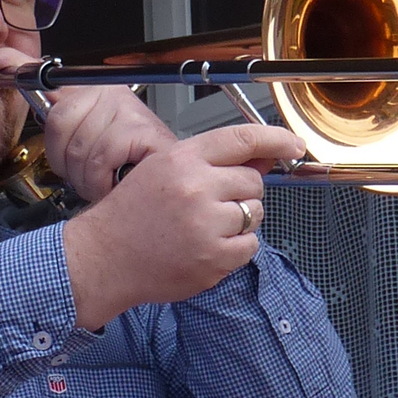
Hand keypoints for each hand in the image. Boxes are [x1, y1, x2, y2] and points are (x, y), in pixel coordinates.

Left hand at [39, 83, 177, 205]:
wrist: (167, 188)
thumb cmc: (126, 166)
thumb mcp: (81, 134)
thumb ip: (50, 104)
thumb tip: (12, 61)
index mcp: (97, 89)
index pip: (53, 106)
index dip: (54, 145)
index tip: (63, 156)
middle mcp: (114, 93)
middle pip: (59, 128)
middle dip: (70, 166)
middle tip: (90, 175)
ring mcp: (130, 109)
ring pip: (78, 149)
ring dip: (88, 179)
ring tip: (106, 180)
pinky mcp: (144, 132)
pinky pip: (101, 158)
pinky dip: (103, 180)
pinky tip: (116, 182)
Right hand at [61, 124, 304, 328]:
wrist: (104, 258)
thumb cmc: (130, 216)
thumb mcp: (163, 171)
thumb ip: (211, 164)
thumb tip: (262, 161)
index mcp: (182, 159)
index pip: (242, 139)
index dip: (276, 139)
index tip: (293, 145)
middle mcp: (196, 188)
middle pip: (254, 182)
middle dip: (241, 193)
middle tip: (211, 205)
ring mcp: (206, 225)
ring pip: (254, 214)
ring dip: (239, 221)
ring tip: (204, 227)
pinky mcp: (213, 259)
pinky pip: (250, 246)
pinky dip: (235, 248)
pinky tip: (206, 247)